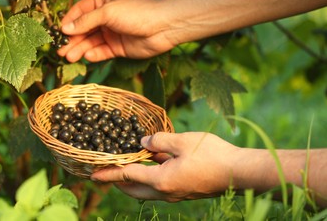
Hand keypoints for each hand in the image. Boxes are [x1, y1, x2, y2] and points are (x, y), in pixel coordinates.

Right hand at [57, 0, 175, 62]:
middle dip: (72, 40)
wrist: (162, 27)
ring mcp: (112, 33)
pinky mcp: (118, 47)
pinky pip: (102, 52)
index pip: (80, 11)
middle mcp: (106, 17)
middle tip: (60, 51)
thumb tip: (65, 28)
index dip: (68, 22)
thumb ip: (86, 21)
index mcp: (103, 2)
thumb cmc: (136, 13)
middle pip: (84, 29)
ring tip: (69, 57)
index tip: (58, 33)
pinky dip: (94, 54)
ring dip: (80, 49)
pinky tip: (87, 57)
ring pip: (91, 42)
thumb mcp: (107, 12)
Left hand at [90, 132, 239, 201]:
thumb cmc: (213, 155)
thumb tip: (143, 143)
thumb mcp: (183, 141)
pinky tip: (153, 163)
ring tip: (126, 167)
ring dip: (133, 180)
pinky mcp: (185, 191)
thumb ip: (160, 141)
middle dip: (118, 182)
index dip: (109, 173)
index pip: (127, 176)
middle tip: (107, 172)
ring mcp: (176, 194)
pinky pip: (160, 187)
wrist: (240, 173)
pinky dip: (149, 178)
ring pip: (146, 190)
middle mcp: (166, 192)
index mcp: (162, 180)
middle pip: (134, 189)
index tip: (93, 175)